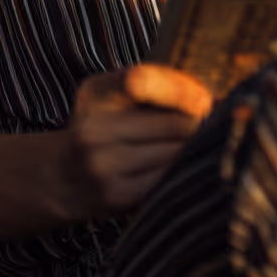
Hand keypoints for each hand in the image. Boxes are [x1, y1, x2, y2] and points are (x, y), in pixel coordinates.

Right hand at [65, 64, 212, 217]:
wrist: (65, 176)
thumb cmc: (107, 124)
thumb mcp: (116, 93)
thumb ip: (157, 85)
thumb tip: (208, 101)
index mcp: (95, 93)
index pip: (139, 81)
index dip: (179, 89)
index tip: (204, 100)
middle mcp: (94, 129)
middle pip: (172, 123)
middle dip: (199, 124)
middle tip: (210, 125)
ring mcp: (103, 165)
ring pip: (176, 154)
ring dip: (195, 148)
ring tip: (197, 144)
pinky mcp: (118, 196)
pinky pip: (168, 179)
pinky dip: (182, 171)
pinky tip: (183, 166)